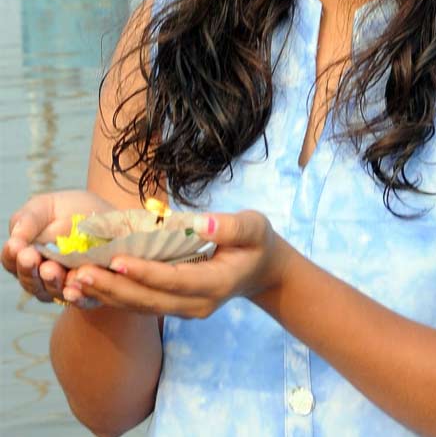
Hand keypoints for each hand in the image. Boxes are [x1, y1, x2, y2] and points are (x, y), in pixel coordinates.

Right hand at [4, 190, 116, 302]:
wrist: (114, 217)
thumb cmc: (74, 210)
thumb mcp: (48, 207)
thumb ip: (28, 220)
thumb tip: (14, 238)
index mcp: (28, 256)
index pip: (13, 261)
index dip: (13, 255)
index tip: (17, 245)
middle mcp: (43, 276)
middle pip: (29, 280)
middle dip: (29, 269)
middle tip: (31, 257)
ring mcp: (66, 286)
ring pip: (52, 291)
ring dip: (51, 281)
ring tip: (51, 269)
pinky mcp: (91, 293)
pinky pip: (82, 300)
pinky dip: (76, 297)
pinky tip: (73, 290)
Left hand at [66, 211, 293, 318]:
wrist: (261, 270)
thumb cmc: (257, 243)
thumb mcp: (254, 227)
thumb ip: (231, 227)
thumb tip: (202, 224)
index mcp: (217, 284)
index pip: (176, 280)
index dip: (146, 272)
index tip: (117, 259)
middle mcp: (197, 305)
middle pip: (149, 300)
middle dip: (114, 287)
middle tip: (80, 272)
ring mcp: (184, 310)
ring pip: (140, 306)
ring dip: (107, 293)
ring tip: (75, 278)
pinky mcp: (173, 307)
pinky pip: (140, 305)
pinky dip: (114, 295)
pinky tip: (88, 284)